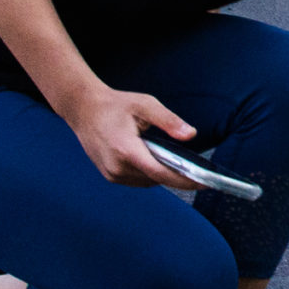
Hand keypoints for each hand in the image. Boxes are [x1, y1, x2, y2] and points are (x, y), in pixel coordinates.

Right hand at [61, 85, 195, 187]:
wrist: (83, 109)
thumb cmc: (116, 105)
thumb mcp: (146, 105)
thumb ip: (169, 121)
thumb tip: (191, 135)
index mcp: (126, 150)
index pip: (161, 174)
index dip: (185, 180)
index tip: (205, 183)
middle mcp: (117, 167)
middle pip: (157, 179)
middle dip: (178, 175)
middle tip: (198, 169)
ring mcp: (111, 173)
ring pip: (148, 181)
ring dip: (163, 174)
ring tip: (177, 163)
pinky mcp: (110, 175)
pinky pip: (138, 180)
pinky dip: (150, 173)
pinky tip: (157, 160)